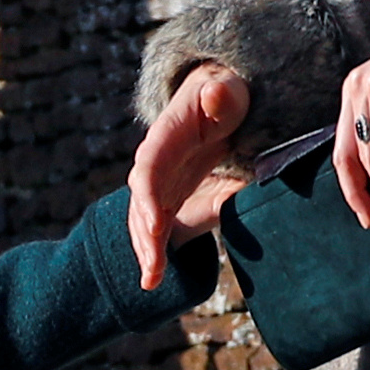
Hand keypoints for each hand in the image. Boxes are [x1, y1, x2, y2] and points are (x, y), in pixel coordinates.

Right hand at [127, 63, 253, 287]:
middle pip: (141, 202)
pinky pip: (156, 227)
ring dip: (146, 250)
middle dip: (145, 236)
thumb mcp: (228, 89)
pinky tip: (154, 279)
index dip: (149, 198)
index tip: (159, 226)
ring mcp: (158, 183)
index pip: (149, 168)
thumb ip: (222, 94)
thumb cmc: (224, 93)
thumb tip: (215, 94)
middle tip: (153, 268)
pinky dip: (153, 251)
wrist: (217, 97)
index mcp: (164, 137)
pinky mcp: (168, 197)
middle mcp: (152, 163)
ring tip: (151, 280)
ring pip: (143, 220)